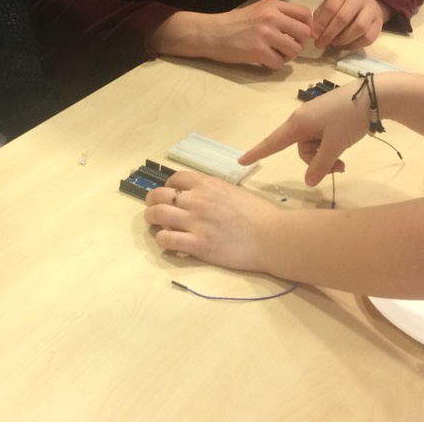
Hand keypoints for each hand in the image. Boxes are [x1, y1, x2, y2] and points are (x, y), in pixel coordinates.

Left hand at [143, 171, 278, 270]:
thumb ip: (213, 191)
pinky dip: (162, 240)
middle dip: (152, 202)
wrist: (271, 236)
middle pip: (159, 195)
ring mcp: (195, 222)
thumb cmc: (259, 214)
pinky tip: (168, 243)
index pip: (175, 178)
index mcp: (207, 184)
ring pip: (156, 215)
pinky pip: (166, 240)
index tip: (170, 195)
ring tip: (156, 227)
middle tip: (155, 211)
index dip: (168, 186)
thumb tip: (199, 196)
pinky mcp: (198, 244)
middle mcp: (197, 199)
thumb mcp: (233, 191)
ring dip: (152, 220)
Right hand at [180, 0, 313, 67]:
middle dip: (299, 43)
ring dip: (288, 56)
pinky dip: (274, 65)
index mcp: (272, 5)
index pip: (305, 14)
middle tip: (287, 46)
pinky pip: (279, 63)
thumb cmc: (233, 23)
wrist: (210, 33)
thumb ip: (278, 15)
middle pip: (304, 32)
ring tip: (275, 54)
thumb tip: (301, 29)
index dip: (307, 27)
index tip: (299, 35)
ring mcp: (266, 35)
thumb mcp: (257, 10)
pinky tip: (264, 61)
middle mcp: (272, 17)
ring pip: (295, 50)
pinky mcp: (258, 52)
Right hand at [239, 86, 369, 184]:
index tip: (241, 161)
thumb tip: (309, 182)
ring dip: (327, 156)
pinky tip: (345, 146)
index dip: (257, 153)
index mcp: (298, 123)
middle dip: (317, 161)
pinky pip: (322, 138)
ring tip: (345, 158)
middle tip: (339, 167)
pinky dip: (331, 147)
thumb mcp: (335, 145)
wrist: (374, 96)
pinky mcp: (327, 117)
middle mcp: (303, 120)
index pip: (272, 142)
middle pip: (300, 149)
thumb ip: (321, 165)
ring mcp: (316, 118)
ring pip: (313, 146)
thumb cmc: (349, 118)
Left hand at [311, 0, 387, 49]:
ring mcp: (372, 9)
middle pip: (343, 18)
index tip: (314, 35)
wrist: (367, 3)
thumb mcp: (329, 4)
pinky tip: (346, 45)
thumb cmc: (342, 5)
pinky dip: (354, 44)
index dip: (321, 24)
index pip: (331, 7)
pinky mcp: (379, 23)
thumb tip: (315, 33)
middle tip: (321, 43)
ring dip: (343, 40)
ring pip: (359, 28)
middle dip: (329, 34)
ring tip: (334, 43)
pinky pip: (368, 37)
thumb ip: (320, 16)